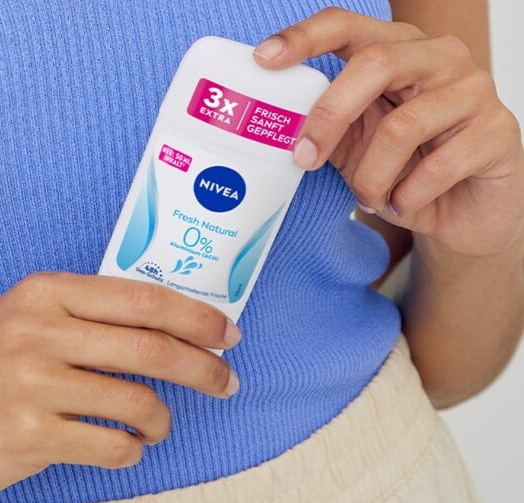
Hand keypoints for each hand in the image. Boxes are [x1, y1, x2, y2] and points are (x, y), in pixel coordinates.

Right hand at [0, 273, 240, 495]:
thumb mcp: (38, 318)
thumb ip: (98, 315)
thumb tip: (179, 326)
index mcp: (50, 293)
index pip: (144, 300)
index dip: (195, 317)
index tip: (227, 333)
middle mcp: (40, 333)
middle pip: (151, 349)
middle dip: (202, 368)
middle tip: (227, 381)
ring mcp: (33, 385)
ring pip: (138, 402)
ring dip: (163, 419)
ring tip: (159, 424)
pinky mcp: (29, 436)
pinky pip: (112, 446)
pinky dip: (133, 450)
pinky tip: (129, 446)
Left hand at [254, 7, 523, 256]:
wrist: (461, 214)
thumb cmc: (407, 173)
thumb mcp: (357, 149)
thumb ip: (329, 128)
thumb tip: (281, 125)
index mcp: (400, 52)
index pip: (349, 26)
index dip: (305, 38)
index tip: (264, 59)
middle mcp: (439, 59)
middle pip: (374, 65)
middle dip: (329, 118)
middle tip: (304, 158)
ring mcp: (474, 90)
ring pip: (401, 127)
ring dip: (371, 177)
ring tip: (370, 198)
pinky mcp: (499, 131)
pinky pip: (437, 166)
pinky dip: (406, 198)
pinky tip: (404, 204)